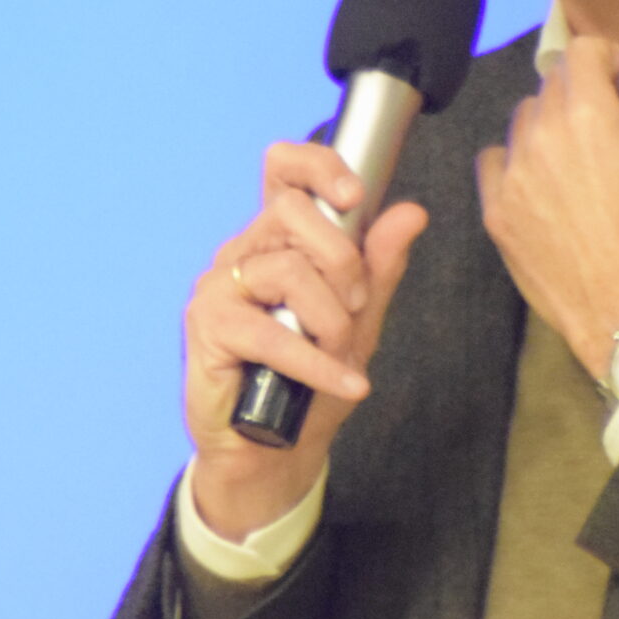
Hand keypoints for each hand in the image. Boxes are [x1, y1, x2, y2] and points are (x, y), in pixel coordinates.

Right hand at [182, 141, 427, 542]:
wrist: (274, 452)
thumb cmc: (311, 383)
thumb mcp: (360, 321)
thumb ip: (380, 267)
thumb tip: (410, 213)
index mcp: (277, 239)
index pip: (283, 170)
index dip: (317, 166)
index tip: (354, 195)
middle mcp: (244, 252)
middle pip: (293, 211)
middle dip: (343, 260)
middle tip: (355, 307)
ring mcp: (220, 286)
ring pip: (288, 270)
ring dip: (331, 322)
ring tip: (340, 355)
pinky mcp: (208, 326)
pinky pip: (272, 332)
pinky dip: (317, 362)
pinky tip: (345, 384)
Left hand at [476, 37, 618, 380]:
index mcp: (592, 118)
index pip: (580, 51)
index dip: (604, 56)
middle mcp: (544, 136)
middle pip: (551, 83)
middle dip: (580, 90)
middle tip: (603, 121)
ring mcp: (513, 175)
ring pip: (522, 119)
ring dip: (547, 122)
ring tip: (573, 155)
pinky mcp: (495, 211)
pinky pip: (493, 160)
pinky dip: (515, 159)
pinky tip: (540, 180)